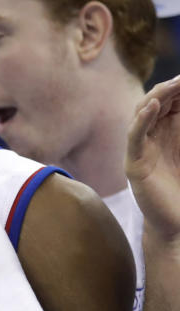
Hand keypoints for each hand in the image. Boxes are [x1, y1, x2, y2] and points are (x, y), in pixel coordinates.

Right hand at [125, 76, 179, 244]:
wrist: (177, 223)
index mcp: (169, 132)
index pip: (173, 101)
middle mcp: (153, 137)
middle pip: (158, 103)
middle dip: (172, 88)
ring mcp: (141, 149)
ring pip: (143, 115)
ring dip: (157, 98)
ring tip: (171, 86)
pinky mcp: (134, 164)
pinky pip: (134, 138)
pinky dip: (141, 121)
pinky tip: (152, 107)